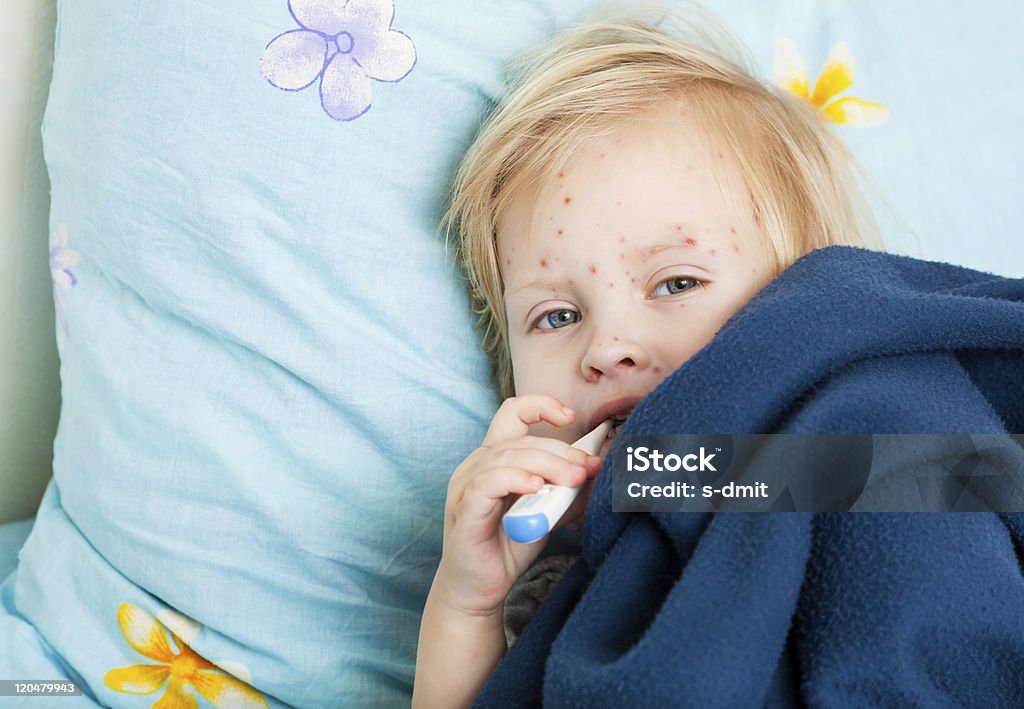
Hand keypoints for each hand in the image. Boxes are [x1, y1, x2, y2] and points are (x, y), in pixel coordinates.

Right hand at [433, 395, 602, 617]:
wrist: (479, 590)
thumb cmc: (509, 546)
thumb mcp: (548, 511)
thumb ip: (568, 489)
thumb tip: (600, 466)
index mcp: (494, 458)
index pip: (512, 413)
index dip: (541, 406)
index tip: (570, 416)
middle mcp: (475, 465)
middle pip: (520, 440)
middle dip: (560, 450)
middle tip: (588, 468)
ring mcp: (465, 487)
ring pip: (506, 457)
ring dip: (546, 464)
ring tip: (572, 479)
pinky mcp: (464, 511)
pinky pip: (487, 484)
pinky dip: (515, 479)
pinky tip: (537, 488)